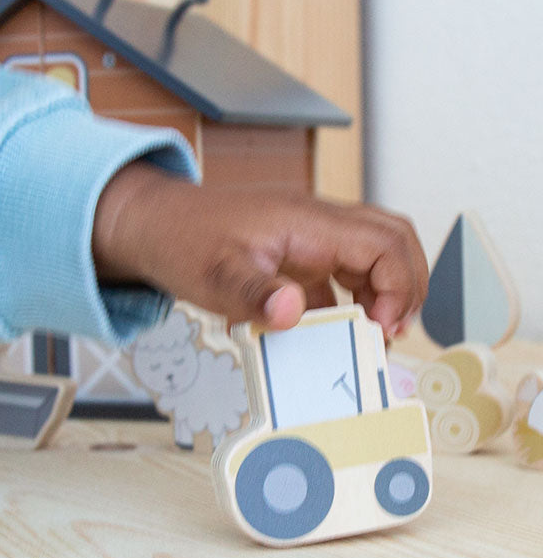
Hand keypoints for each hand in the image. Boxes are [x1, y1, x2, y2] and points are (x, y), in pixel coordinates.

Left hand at [91, 162, 428, 334]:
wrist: (150, 223)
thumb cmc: (180, 239)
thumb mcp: (212, 274)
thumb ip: (253, 295)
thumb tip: (292, 312)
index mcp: (307, 222)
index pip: (384, 243)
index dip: (399, 287)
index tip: (381, 327)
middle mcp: (316, 223)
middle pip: (393, 239)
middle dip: (407, 286)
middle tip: (390, 332)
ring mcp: (308, 235)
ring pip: (372, 254)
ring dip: (382, 293)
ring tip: (370, 335)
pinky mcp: (295, 252)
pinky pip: (340, 271)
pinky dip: (348, 301)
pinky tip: (329, 332)